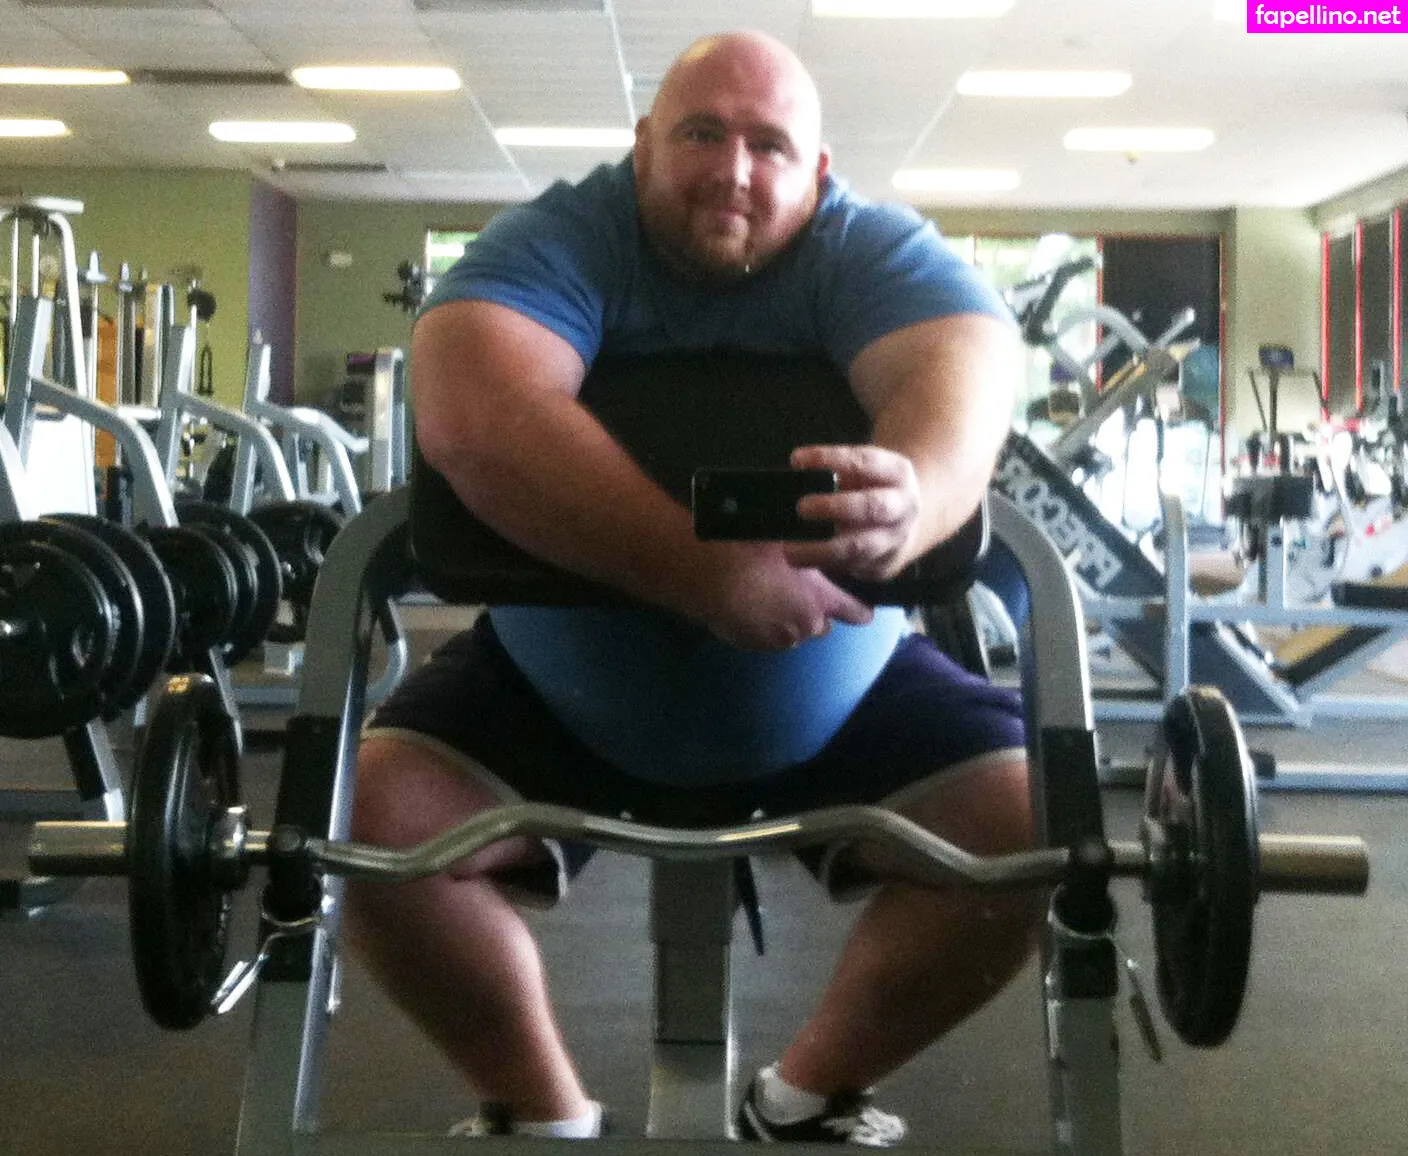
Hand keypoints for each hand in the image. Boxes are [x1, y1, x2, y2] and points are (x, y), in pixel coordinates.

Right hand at [698, 541, 873, 650]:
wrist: (706, 572)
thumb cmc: (750, 550)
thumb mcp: (787, 541)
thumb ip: (807, 548)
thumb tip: (815, 542)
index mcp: (818, 601)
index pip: (852, 611)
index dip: (859, 611)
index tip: (865, 613)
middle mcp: (803, 627)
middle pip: (819, 625)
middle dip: (813, 612)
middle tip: (796, 590)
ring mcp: (775, 639)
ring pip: (790, 633)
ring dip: (785, 621)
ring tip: (766, 597)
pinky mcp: (749, 644)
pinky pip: (763, 636)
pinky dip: (760, 625)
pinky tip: (746, 605)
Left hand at [782, 444, 921, 580]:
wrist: (904, 522)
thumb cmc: (870, 488)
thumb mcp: (862, 472)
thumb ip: (835, 473)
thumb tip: (793, 480)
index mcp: (897, 473)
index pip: (864, 462)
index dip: (830, 458)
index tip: (796, 460)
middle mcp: (903, 506)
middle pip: (872, 507)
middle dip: (834, 507)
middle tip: (801, 507)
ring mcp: (896, 539)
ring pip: (860, 547)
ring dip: (822, 550)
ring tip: (789, 550)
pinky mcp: (885, 564)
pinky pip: (852, 566)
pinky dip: (825, 563)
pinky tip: (803, 559)